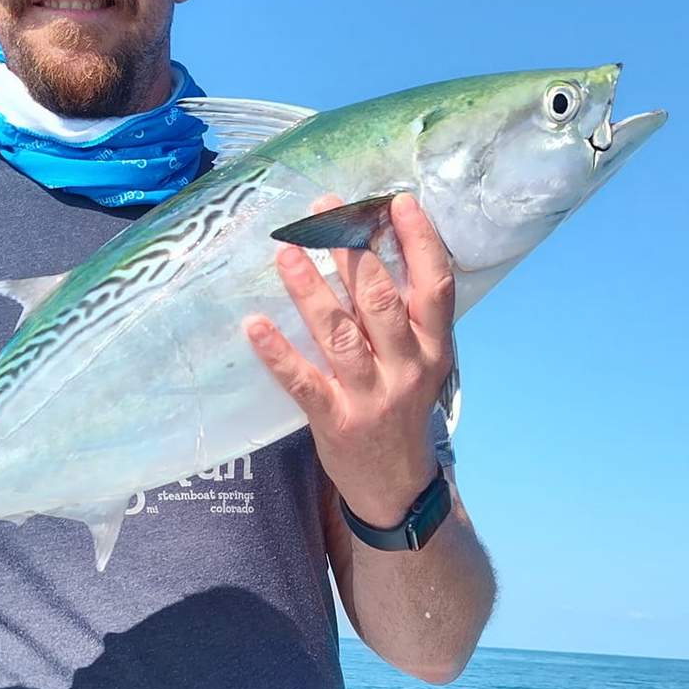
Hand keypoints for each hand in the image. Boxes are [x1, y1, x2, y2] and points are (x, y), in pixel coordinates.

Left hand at [245, 191, 454, 527]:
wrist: (396, 486)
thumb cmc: (404, 408)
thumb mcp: (424, 362)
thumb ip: (407, 315)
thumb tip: (375, 245)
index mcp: (435, 349)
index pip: (435, 286)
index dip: (419, 241)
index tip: (396, 202)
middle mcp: (407, 369)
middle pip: (380, 300)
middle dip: (351, 251)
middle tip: (324, 210)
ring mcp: (369, 396)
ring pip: (339, 334)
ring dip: (311, 291)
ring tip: (285, 253)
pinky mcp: (333, 419)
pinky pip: (302, 380)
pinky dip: (277, 352)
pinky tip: (254, 325)